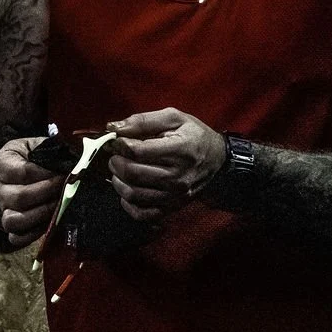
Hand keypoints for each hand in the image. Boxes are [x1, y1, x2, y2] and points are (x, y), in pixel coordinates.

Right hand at [0, 137, 65, 248]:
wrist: (13, 172)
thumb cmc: (28, 157)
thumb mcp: (34, 145)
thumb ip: (49, 149)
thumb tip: (73, 159)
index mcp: (1, 164)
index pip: (24, 172)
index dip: (47, 174)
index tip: (65, 172)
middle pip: (20, 198)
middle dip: (48, 193)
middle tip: (66, 187)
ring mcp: (2, 210)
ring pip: (15, 221)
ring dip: (41, 214)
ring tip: (59, 204)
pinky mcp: (10, 226)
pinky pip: (16, 238)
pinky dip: (33, 235)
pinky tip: (49, 223)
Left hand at [107, 108, 226, 220]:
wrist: (217, 159)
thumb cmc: (194, 135)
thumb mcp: (173, 118)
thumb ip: (143, 121)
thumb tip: (114, 128)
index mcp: (178, 150)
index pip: (137, 151)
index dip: (120, 145)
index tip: (118, 141)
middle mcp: (177, 176)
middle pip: (132, 173)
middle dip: (116, 162)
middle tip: (116, 155)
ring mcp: (174, 195)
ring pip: (133, 194)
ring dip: (118, 181)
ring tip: (120, 170)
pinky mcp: (172, 207)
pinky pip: (142, 213)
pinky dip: (128, 204)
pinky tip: (128, 189)